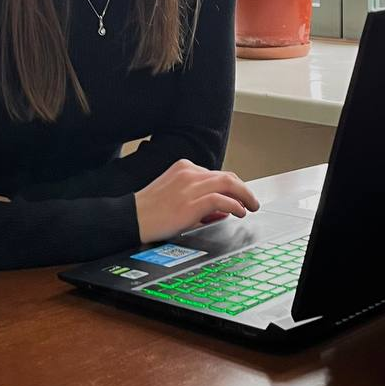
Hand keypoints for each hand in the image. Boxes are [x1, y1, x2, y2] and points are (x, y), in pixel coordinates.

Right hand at [134, 159, 259, 243]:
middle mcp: (189, 172)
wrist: (132, 218)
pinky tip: (240, 212)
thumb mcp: (174, 197)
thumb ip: (198, 200)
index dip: (230, 187)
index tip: (237, 198)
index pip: (215, 174)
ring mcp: (191, 186)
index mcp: (183, 167)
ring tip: (252, 206)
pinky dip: (235, 205)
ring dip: (245, 195)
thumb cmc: (150, 210)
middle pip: (226, 176)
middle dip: (242, 189)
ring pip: (229, 183)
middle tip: (251, 201)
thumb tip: (222, 209)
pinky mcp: (193, 202)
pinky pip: (222, 199)